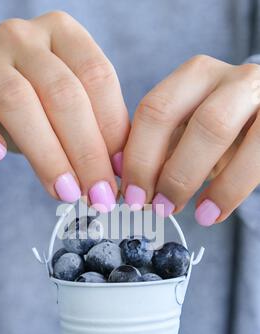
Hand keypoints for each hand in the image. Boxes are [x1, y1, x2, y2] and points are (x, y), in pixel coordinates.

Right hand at [0, 11, 128, 209]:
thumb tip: (119, 169)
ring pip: (18, 101)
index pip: (98, 77)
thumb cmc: (33, 99)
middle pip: (63, 93)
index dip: (112, 129)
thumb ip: (94, 125)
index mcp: (63, 34)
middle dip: (86, 152)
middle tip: (97, 194)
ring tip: (64, 192)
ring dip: (46, 155)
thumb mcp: (67, 102)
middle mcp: (24, 37)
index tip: (120, 173)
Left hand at [122, 55, 259, 224]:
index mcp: (193, 78)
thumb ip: (165, 152)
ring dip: (189, 177)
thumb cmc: (233, 134)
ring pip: (213, 129)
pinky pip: (253, 153)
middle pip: (172, 115)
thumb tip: (131, 185)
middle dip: (154, 166)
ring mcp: (255, 92)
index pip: (152, 110)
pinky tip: (214, 211)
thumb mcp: (196, 137)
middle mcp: (223, 77)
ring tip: (186, 213)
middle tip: (154, 205)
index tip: (129, 194)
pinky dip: (229, 189)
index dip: (135, 156)